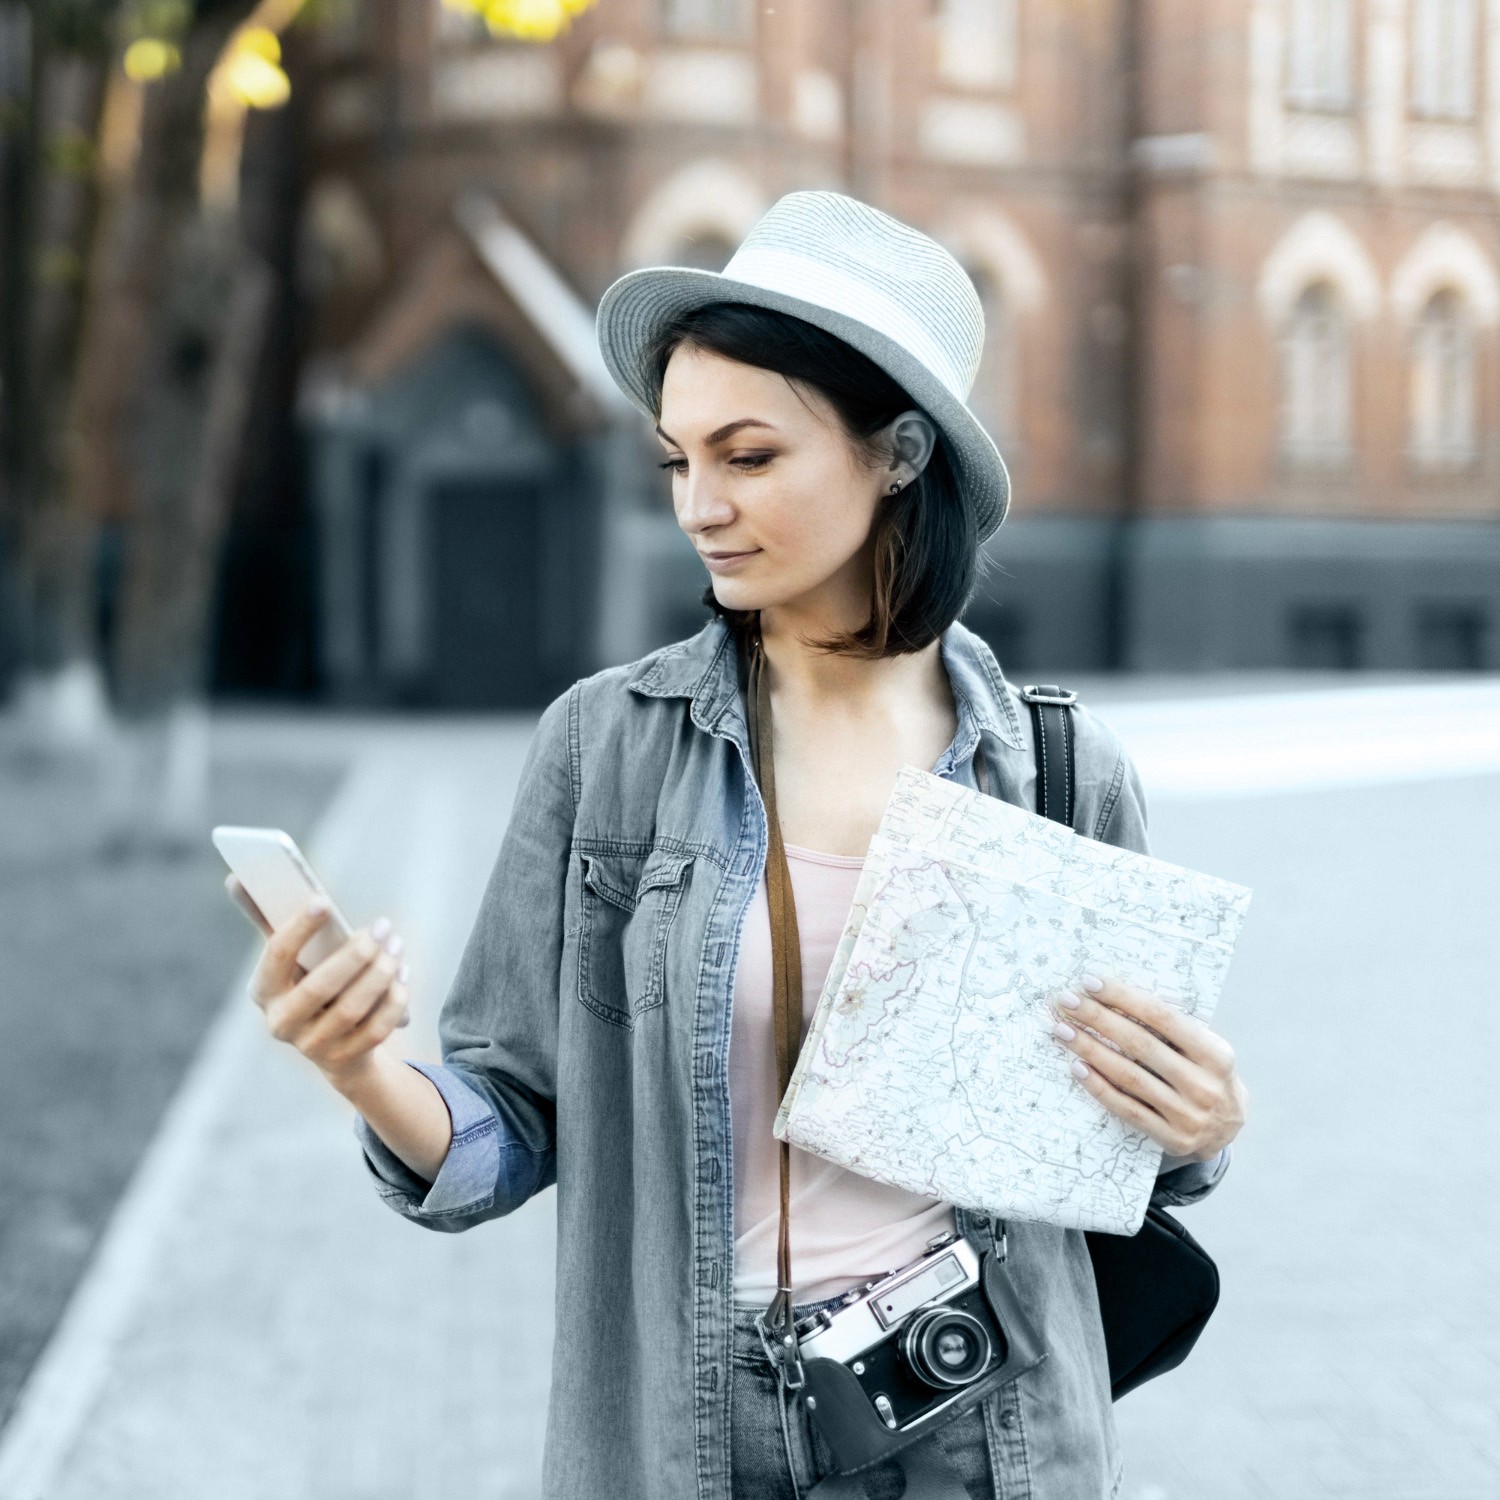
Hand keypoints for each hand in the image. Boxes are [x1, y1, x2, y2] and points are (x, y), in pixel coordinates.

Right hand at [234, 878, 411, 1085]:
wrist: (333, 1044)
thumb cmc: (308, 981)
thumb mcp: (289, 957)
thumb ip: (268, 919)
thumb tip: (236, 878)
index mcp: (262, 990)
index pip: (276, 956)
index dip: (299, 928)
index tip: (323, 900)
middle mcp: (281, 1023)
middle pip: (320, 986)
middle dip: (357, 953)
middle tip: (383, 925)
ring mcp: (312, 1046)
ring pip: (352, 1008)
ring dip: (381, 973)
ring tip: (397, 944)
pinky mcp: (345, 1059)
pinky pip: (377, 1028)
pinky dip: (395, 998)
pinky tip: (402, 972)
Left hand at [1049, 974, 1246, 1161]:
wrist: (1226, 1130)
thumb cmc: (1205, 1075)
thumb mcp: (1205, 1049)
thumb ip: (1173, 1029)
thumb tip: (1117, 998)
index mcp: (1216, 1054)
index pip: (1162, 1017)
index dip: (1124, 997)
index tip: (1091, 983)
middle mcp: (1203, 1085)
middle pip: (1140, 1044)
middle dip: (1098, 1019)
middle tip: (1067, 1002)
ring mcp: (1187, 1115)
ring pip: (1128, 1076)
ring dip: (1090, 1050)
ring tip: (1063, 1031)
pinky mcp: (1171, 1138)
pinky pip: (1126, 1108)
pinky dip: (1099, 1086)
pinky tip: (1077, 1067)